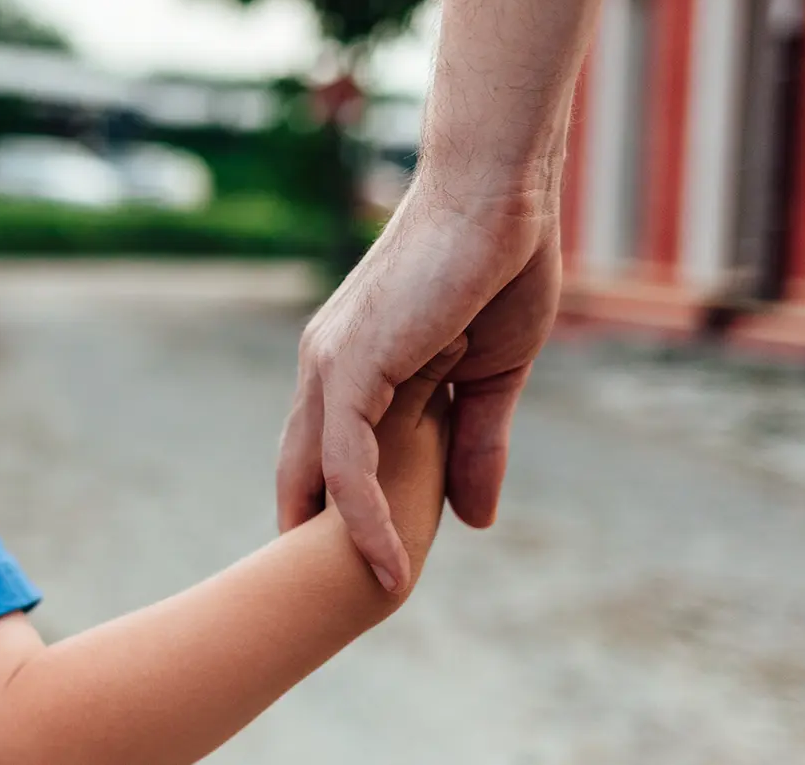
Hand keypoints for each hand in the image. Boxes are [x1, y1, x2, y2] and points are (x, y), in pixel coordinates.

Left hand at [277, 177, 561, 590]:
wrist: (500, 195)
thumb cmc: (497, 266)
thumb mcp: (491, 377)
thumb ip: (475, 444)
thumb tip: (474, 520)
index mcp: (350, 364)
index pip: (327, 455)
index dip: (337, 513)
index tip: (358, 569)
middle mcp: (325, 367)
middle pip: (305, 475)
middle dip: (317, 542)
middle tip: (337, 608)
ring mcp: (332, 366)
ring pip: (321, 479)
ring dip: (343, 547)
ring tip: (373, 603)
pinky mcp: (353, 367)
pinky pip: (347, 464)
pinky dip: (365, 520)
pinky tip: (388, 566)